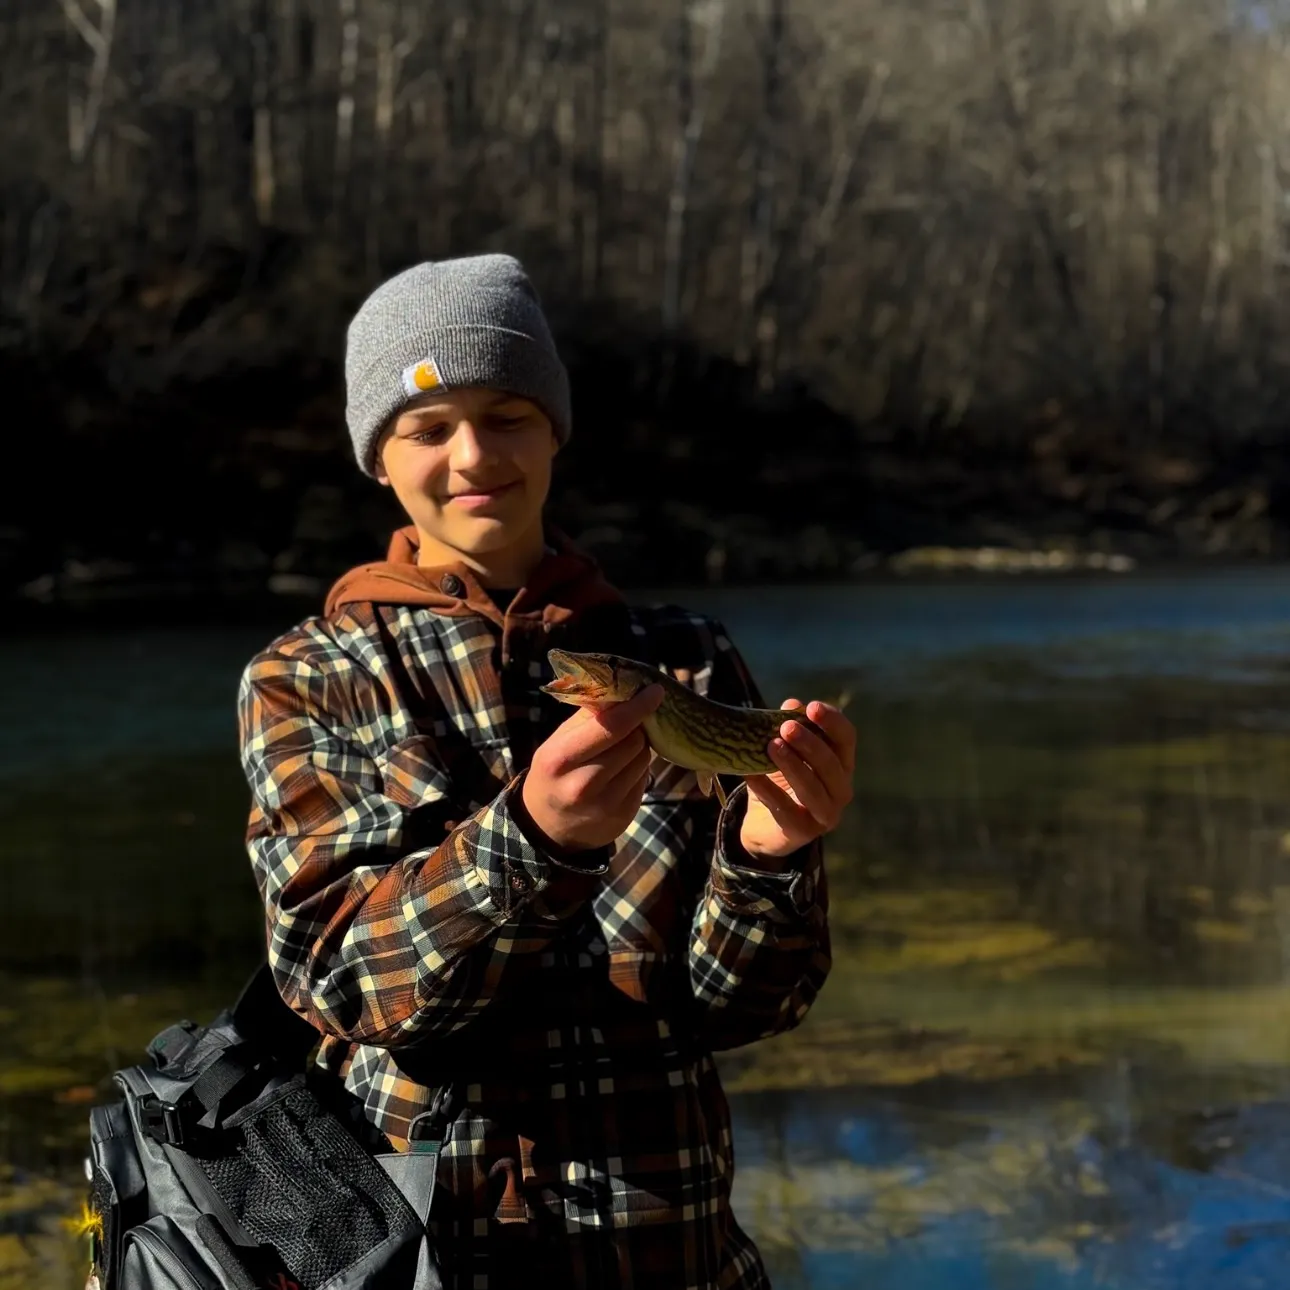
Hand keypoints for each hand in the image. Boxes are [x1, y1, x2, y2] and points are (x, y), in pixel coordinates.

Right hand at [521, 684, 664, 851]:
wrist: (548, 828)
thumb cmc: (555, 773)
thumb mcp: (558, 741)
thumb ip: (589, 715)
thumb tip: (623, 689)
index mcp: (561, 758)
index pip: (611, 726)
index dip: (637, 706)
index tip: (655, 691)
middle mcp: (583, 784)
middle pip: (633, 741)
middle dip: (636, 728)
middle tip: (627, 726)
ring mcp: (605, 804)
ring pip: (643, 759)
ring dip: (638, 748)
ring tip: (619, 751)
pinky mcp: (623, 816)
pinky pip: (644, 779)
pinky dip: (638, 769)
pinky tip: (620, 773)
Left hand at [739, 699, 855, 863]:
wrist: (765, 825)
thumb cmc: (781, 780)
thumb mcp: (785, 750)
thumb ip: (790, 728)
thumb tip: (792, 703)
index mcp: (842, 764)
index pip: (847, 739)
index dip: (833, 722)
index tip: (812, 707)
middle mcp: (841, 789)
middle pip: (831, 764)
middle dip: (809, 743)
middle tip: (786, 727)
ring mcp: (826, 814)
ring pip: (813, 788)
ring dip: (793, 765)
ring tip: (771, 746)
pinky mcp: (803, 831)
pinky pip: (784, 808)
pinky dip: (767, 790)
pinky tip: (751, 775)